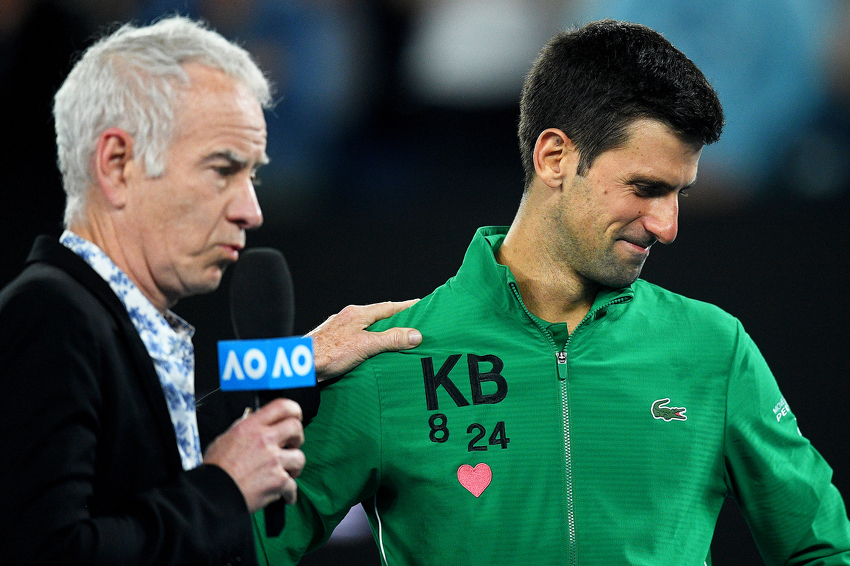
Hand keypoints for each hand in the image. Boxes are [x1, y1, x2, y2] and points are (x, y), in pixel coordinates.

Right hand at [203, 398, 304, 512]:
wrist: (212, 494)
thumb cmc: (216, 469)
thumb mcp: (225, 438)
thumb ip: (245, 428)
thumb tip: (255, 422)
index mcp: (251, 426)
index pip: (282, 406)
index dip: (294, 410)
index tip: (296, 417)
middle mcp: (265, 440)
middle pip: (296, 428)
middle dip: (297, 437)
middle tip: (292, 446)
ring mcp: (273, 460)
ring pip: (299, 457)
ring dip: (294, 467)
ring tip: (286, 472)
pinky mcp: (278, 481)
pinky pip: (293, 485)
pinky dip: (289, 493)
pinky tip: (283, 494)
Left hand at [307, 300, 421, 381]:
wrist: (300, 367)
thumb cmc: (329, 353)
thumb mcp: (365, 346)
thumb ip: (390, 340)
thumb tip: (415, 335)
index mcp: (357, 314)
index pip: (388, 307)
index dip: (406, 306)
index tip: (421, 304)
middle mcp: (348, 318)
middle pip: (377, 316)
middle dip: (395, 319)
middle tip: (413, 322)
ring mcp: (339, 329)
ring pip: (367, 327)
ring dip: (382, 332)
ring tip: (397, 339)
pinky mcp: (333, 342)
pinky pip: (358, 337)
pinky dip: (369, 342)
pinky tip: (372, 352)